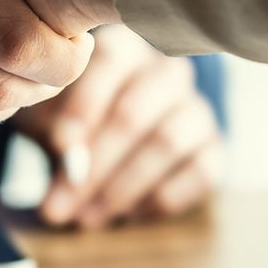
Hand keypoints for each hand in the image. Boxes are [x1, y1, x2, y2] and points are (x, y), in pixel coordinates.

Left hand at [19, 25, 222, 228]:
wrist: (112, 146)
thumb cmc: (76, 123)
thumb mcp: (53, 116)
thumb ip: (55, 131)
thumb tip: (66, 164)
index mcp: (125, 49)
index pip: (111, 62)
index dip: (84, 106)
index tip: (61, 147)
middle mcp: (167, 72)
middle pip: (134, 112)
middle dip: (95, 165)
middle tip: (62, 205)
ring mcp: (195, 109)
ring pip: (167, 142)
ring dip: (123, 187)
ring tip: (88, 217)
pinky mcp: (214, 148)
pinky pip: (200, 172)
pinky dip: (159, 200)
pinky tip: (127, 214)